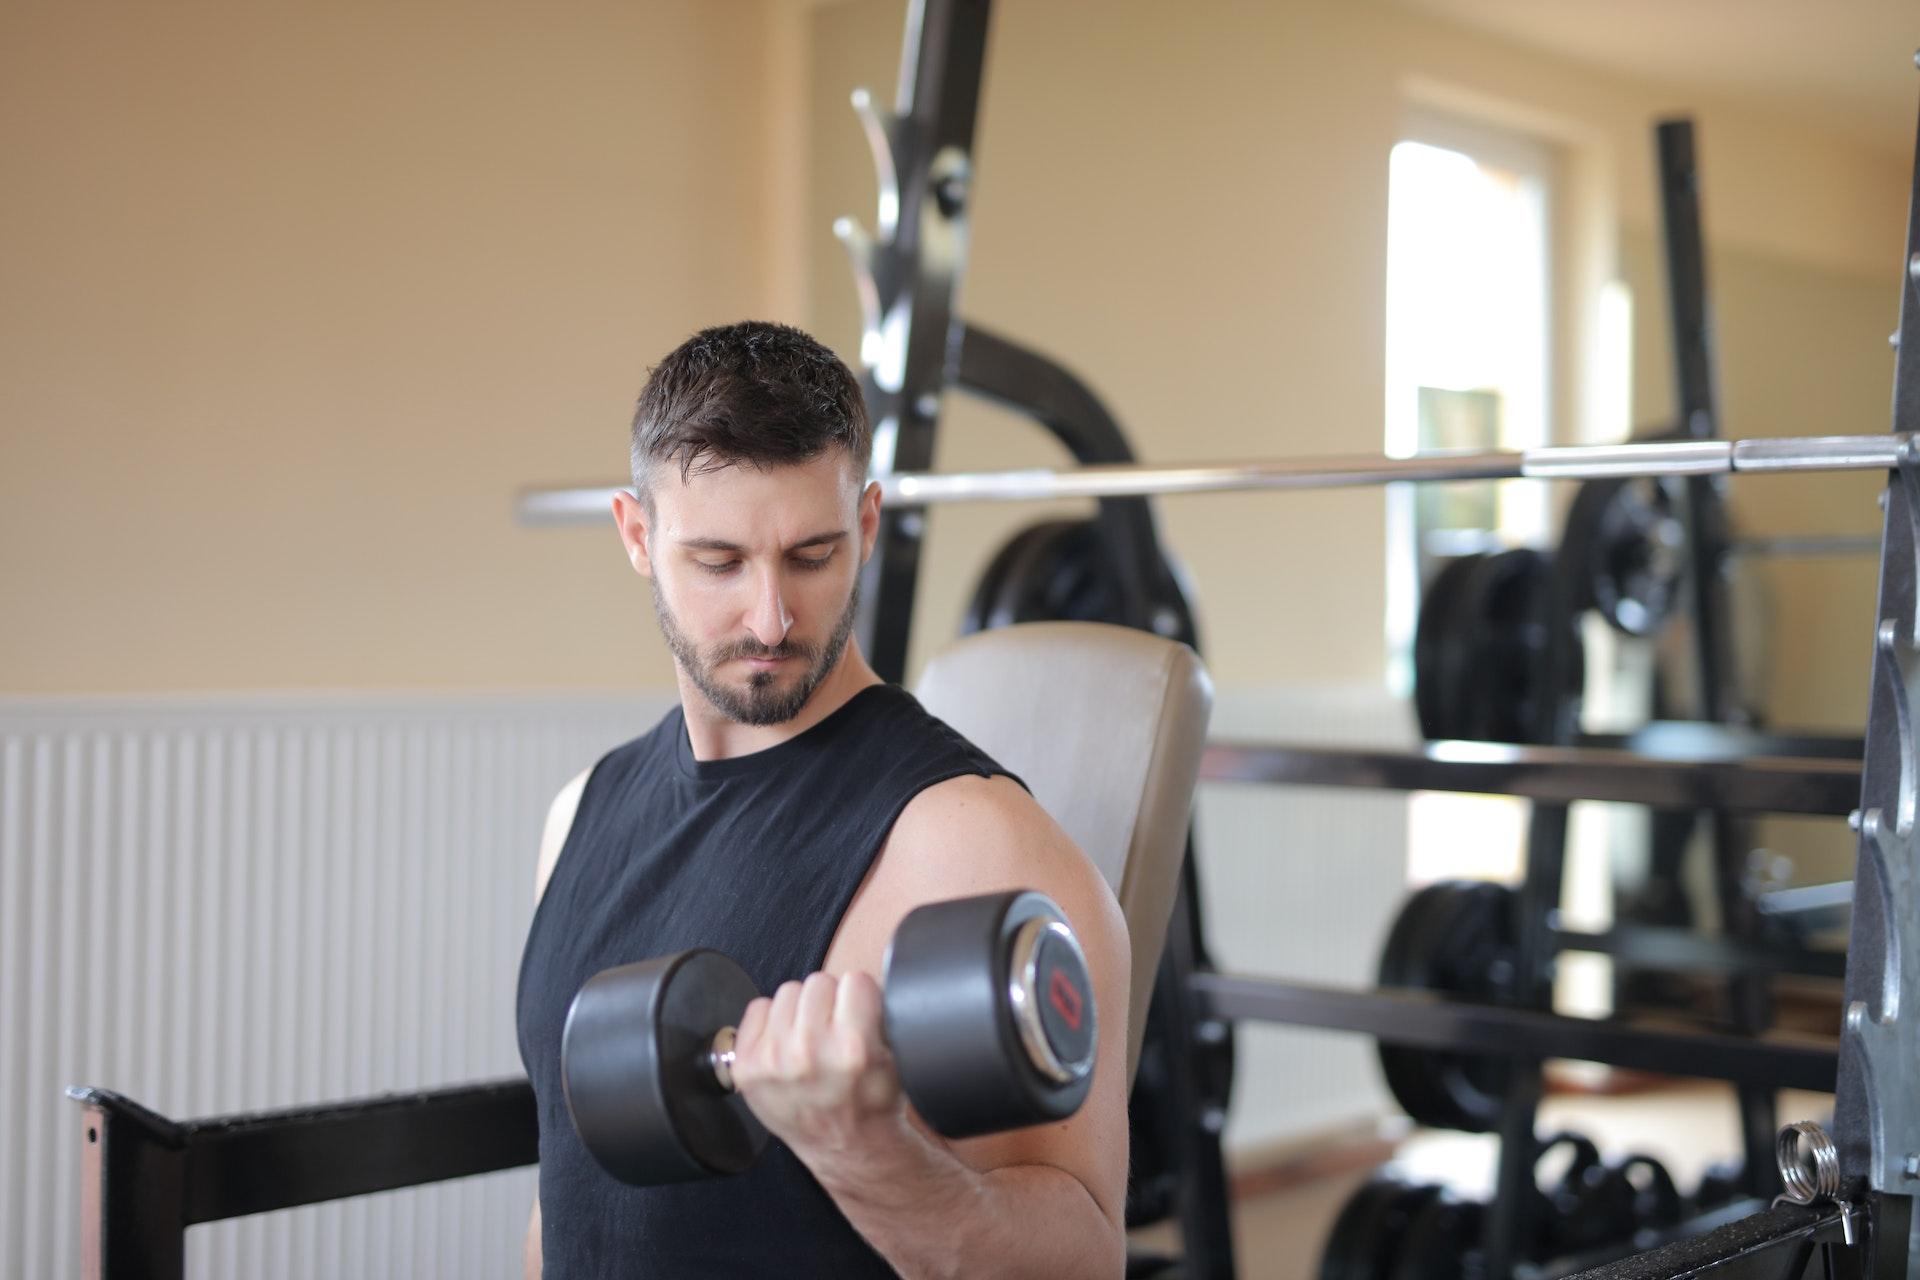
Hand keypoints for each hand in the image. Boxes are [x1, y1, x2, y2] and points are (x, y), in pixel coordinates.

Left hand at [729, 971, 908, 1163]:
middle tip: (835, 1030)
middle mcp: (808, 1052)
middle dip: (831, 1003)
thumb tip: (863, 981)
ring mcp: (773, 1060)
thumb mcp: (896, 1059)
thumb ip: (882, 1016)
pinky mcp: (747, 1067)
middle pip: (820, 981)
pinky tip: (786, 1044)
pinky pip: (758, 1008)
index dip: (860, 998)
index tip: (859, 1015)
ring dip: (801, 1010)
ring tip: (811, 1038)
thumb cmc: (871, 1103)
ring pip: (789, 991)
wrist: (845, 1148)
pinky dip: (772, 1021)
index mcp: (852, 1048)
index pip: (855, 980)